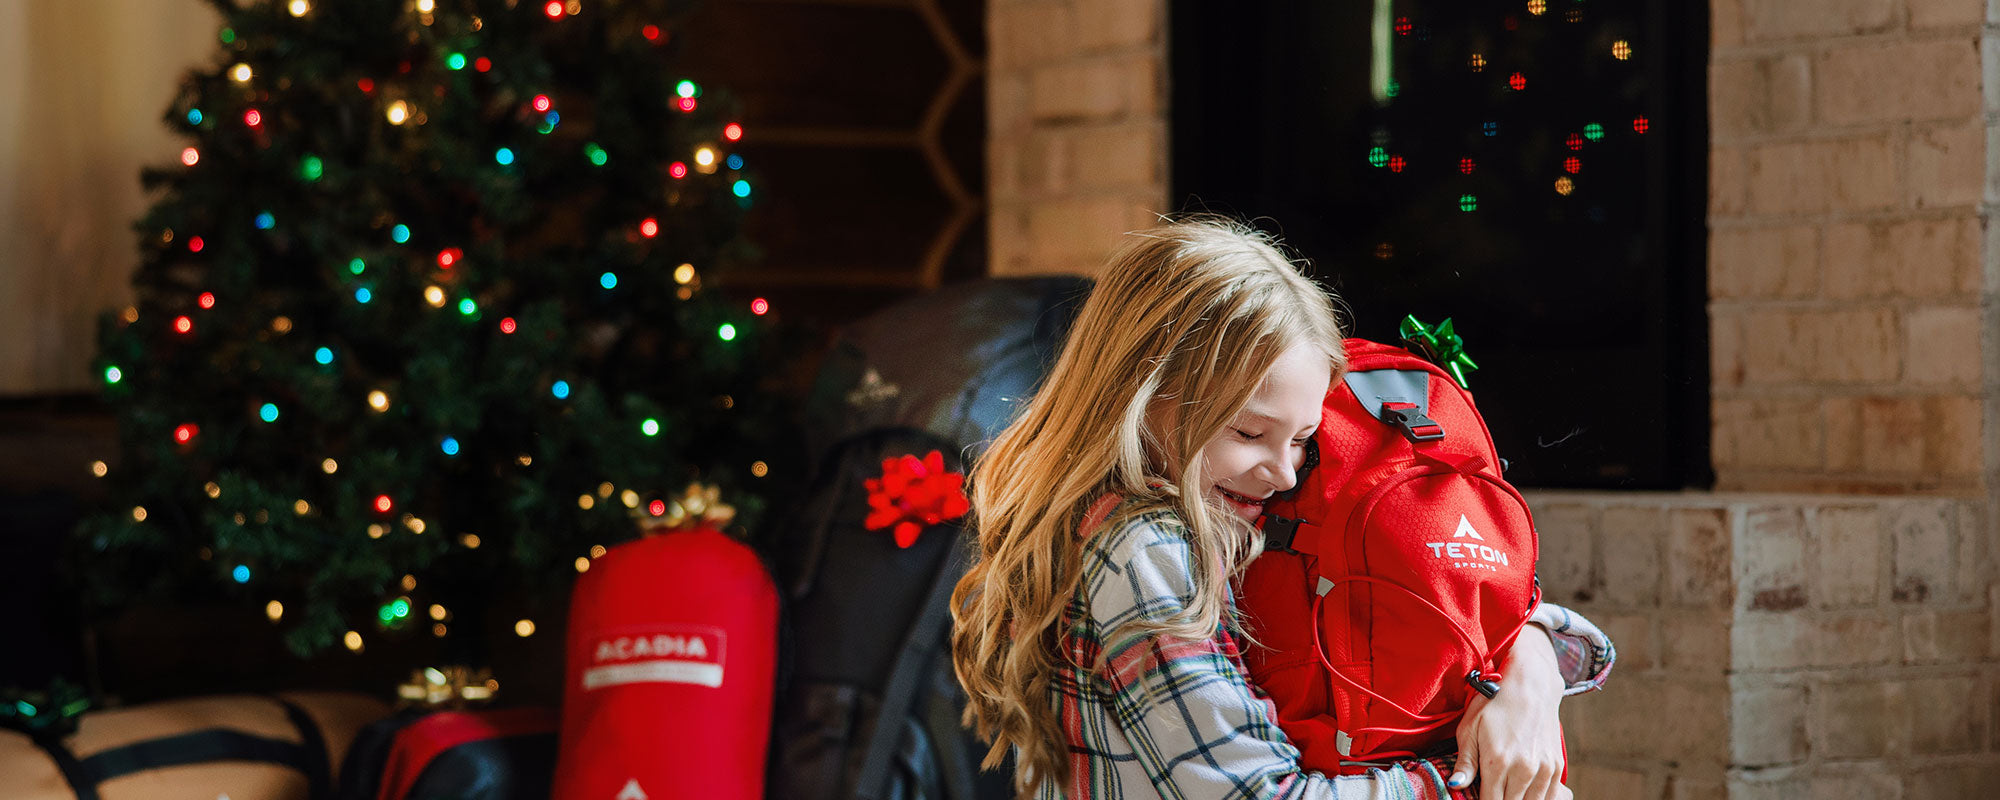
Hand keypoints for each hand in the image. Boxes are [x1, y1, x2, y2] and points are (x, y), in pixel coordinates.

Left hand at [1447, 624, 1566, 799]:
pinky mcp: (1556, 766)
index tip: (1478, 797)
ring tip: (1506, 791)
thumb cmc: (1495, 704)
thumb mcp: (1470, 729)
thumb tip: (1455, 786)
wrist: (1531, 686)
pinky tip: (1524, 792)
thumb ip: (1465, 762)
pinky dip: (1536, 798)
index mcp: (1497, 762)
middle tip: (1490, 791)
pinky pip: (1548, 796)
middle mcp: (1523, 770)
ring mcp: (1543, 769)